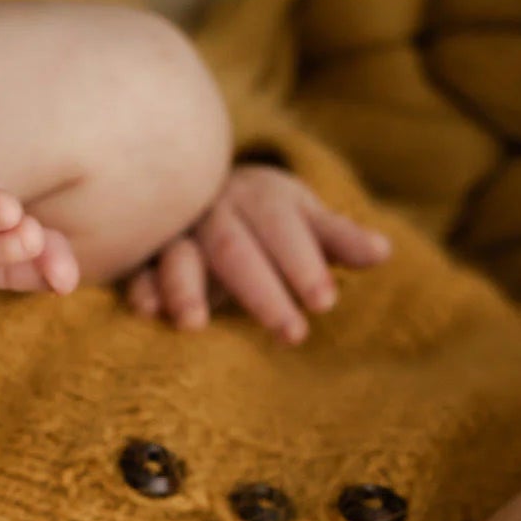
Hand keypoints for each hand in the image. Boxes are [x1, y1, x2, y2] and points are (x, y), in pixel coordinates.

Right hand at [125, 161, 390, 343]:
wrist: (202, 184)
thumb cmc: (268, 216)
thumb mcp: (305, 219)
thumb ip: (338, 238)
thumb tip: (383, 252)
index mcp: (263, 198)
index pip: (284, 228)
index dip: (303, 263)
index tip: (325, 304)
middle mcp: (217, 209)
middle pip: (236, 248)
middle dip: (262, 292)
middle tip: (293, 335)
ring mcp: (177, 229)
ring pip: (178, 253)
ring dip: (184, 287)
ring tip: (195, 326)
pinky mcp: (144, 252)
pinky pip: (137, 267)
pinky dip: (140, 288)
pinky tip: (147, 313)